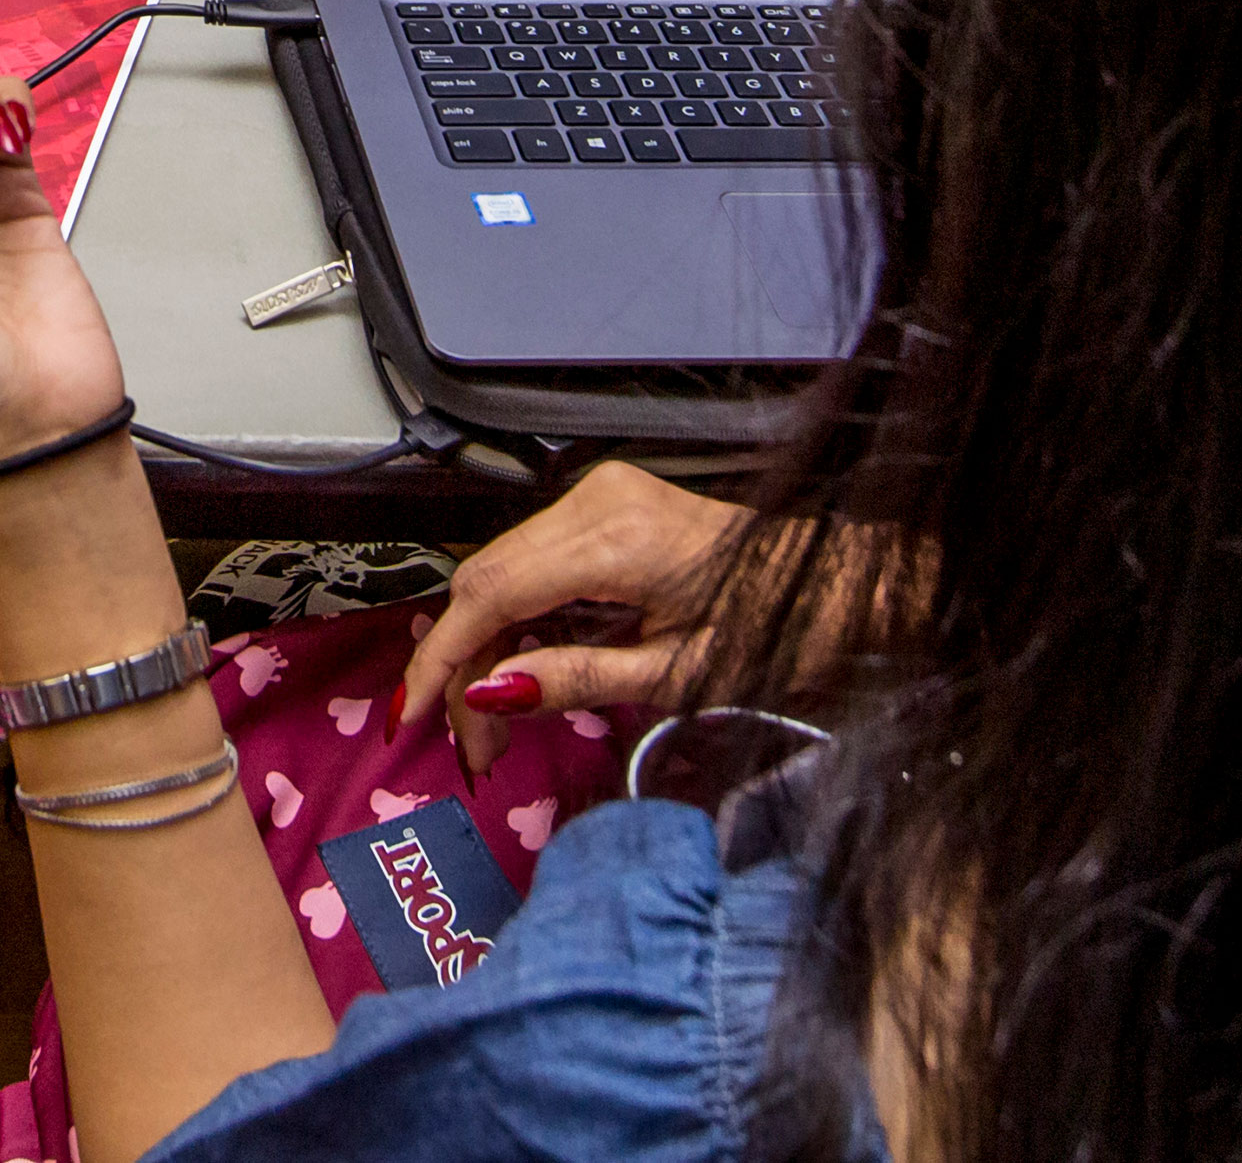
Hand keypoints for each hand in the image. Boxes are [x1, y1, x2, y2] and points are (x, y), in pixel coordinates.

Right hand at [395, 461, 740, 771]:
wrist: (831, 581)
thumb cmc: (774, 632)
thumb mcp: (678, 676)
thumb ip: (578, 679)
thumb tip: (489, 693)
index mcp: (616, 540)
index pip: (492, 593)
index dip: (441, 658)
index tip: (410, 715)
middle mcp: (594, 500)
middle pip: (485, 581)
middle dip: (462, 666)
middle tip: (474, 746)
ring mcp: (597, 495)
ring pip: (500, 571)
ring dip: (485, 647)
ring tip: (497, 726)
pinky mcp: (602, 505)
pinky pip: (531, 562)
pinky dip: (516, 619)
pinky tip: (523, 672)